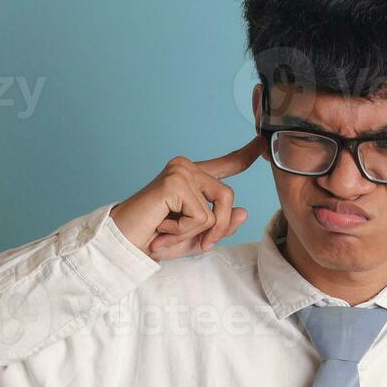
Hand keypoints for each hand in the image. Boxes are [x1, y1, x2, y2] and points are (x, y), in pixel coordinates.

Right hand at [110, 137, 262, 260]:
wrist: (123, 244)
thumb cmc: (155, 239)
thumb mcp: (195, 237)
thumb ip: (219, 226)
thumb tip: (244, 212)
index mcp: (191, 177)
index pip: (224, 165)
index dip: (244, 155)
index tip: (262, 142)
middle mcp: (186, 168)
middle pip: (228, 197)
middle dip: (218, 228)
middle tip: (199, 244)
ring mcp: (180, 172)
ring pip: (216, 210)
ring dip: (196, 232)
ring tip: (169, 233)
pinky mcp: (175, 182)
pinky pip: (201, 217)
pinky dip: (184, 231)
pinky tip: (162, 227)